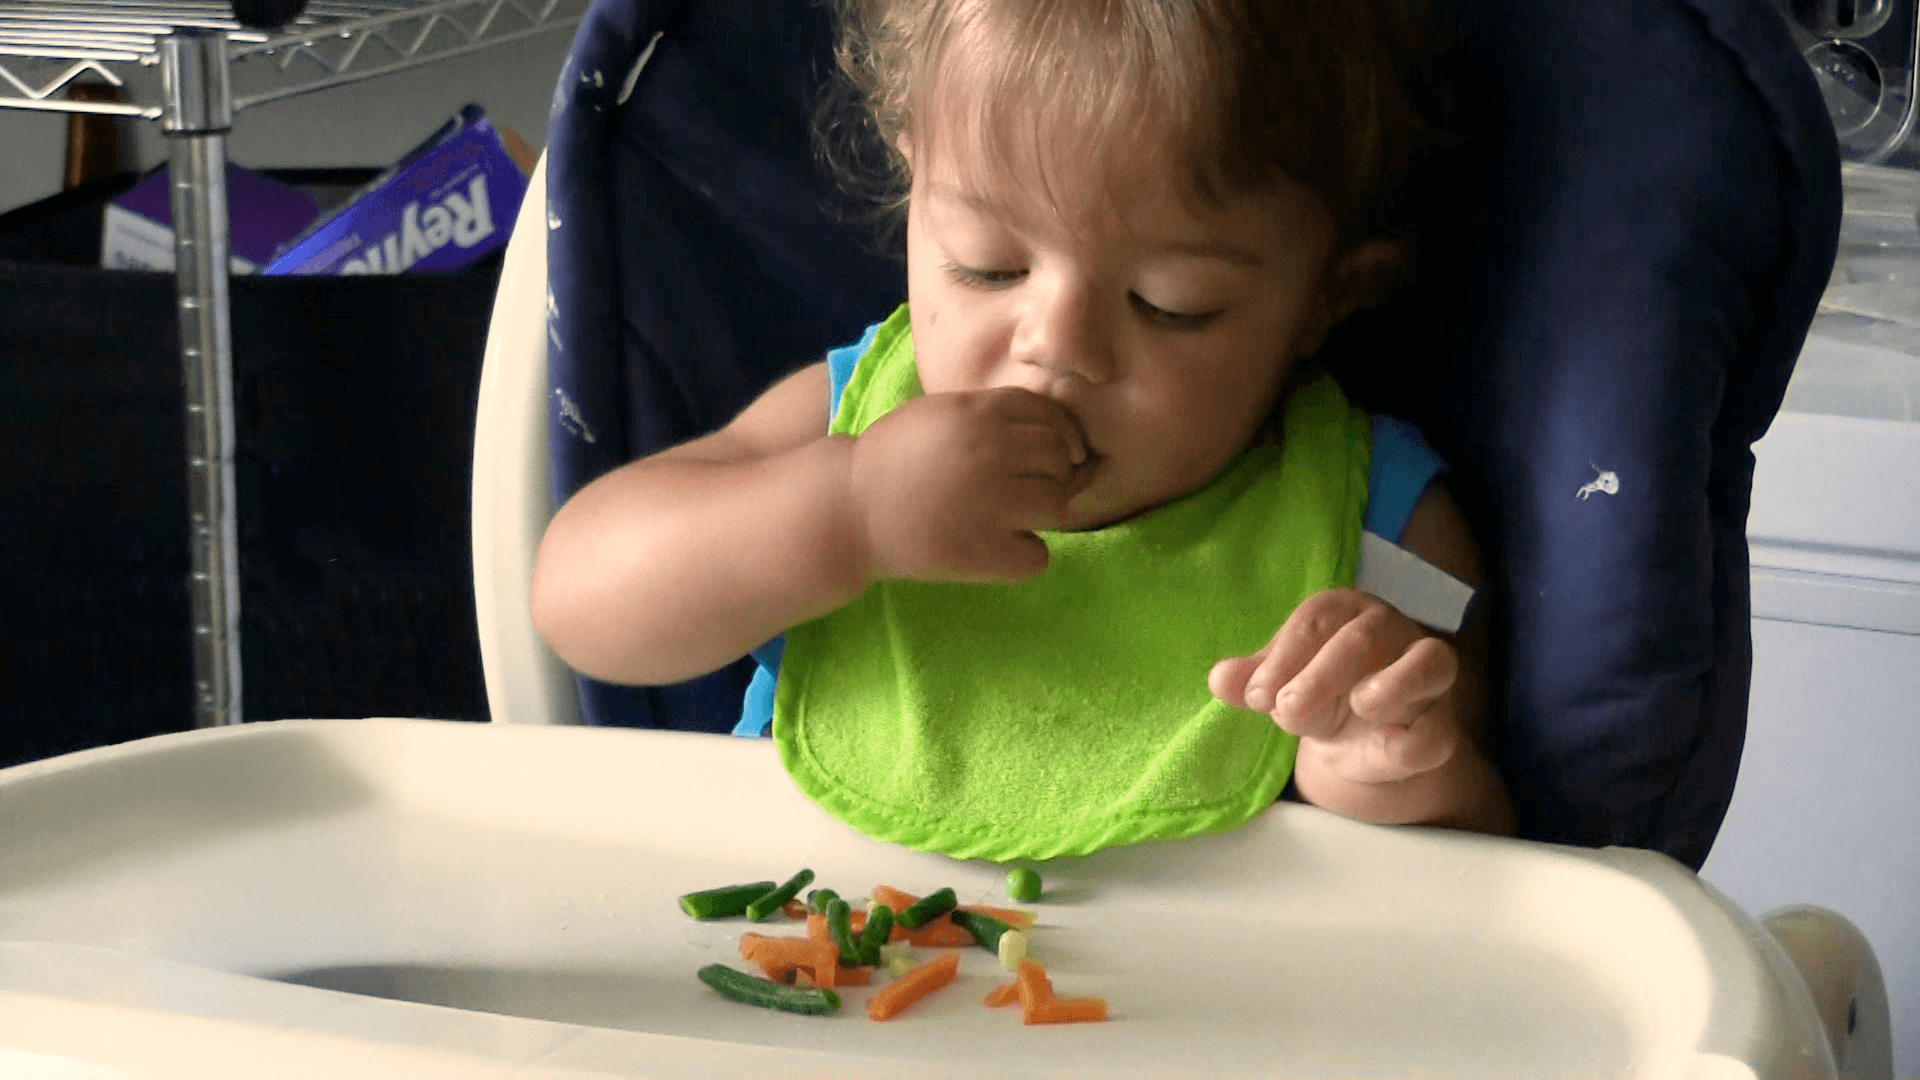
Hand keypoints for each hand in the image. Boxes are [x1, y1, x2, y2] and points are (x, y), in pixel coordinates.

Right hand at [848, 386, 1090, 582]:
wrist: (847, 509)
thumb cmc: (892, 456)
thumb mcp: (940, 413)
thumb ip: (991, 412)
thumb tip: (1058, 430)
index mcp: (981, 413)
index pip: (1051, 417)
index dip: (1054, 436)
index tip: (1040, 456)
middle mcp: (993, 453)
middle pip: (1059, 459)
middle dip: (1046, 473)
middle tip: (1017, 489)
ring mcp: (993, 504)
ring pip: (1058, 505)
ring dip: (1041, 513)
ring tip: (1009, 519)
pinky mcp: (986, 553)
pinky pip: (1038, 556)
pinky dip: (1023, 556)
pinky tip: (997, 549)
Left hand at [1208, 588, 1461, 786]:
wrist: (1358, 740)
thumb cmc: (1317, 693)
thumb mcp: (1279, 686)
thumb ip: (1250, 681)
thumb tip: (1219, 679)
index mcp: (1345, 612)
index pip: (1318, 618)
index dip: (1286, 654)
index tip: (1257, 695)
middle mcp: (1391, 631)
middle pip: (1364, 638)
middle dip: (1322, 673)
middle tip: (1288, 708)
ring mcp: (1425, 676)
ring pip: (1430, 662)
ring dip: (1397, 682)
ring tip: (1361, 705)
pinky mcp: (1440, 724)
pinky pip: (1438, 729)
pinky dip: (1417, 739)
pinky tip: (1390, 748)